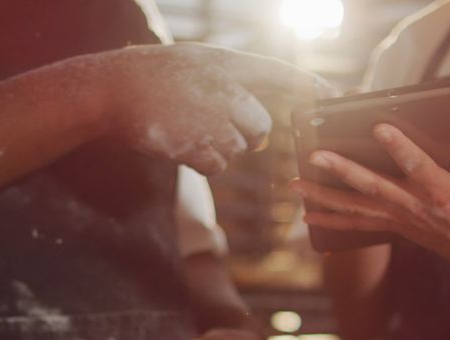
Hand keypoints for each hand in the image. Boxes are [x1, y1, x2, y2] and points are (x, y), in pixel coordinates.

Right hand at [101, 43, 334, 175]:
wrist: (113, 89)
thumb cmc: (156, 78)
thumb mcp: (199, 66)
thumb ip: (233, 90)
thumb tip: (258, 138)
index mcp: (226, 65)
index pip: (278, 73)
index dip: (310, 85)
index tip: (337, 96)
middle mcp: (224, 91)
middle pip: (259, 129)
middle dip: (243, 135)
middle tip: (210, 122)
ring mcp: (209, 119)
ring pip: (236, 150)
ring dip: (217, 147)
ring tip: (185, 126)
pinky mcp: (194, 145)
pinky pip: (216, 165)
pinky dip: (202, 160)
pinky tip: (179, 141)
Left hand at [290, 101, 449, 275]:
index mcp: (442, 191)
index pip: (417, 166)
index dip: (399, 147)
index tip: (379, 127)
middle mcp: (414, 206)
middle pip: (372, 186)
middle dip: (342, 171)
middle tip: (315, 155)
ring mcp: (399, 218)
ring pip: (355, 207)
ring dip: (322, 196)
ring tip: (293, 184)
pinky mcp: (392, 225)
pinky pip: (356, 224)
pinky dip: (330, 219)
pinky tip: (306, 213)